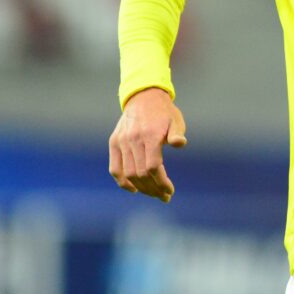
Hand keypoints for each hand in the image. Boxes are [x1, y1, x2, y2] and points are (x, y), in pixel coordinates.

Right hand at [109, 87, 187, 201]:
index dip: (161, 183)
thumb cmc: (163, 112)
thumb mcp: (175, 120)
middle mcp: (134, 139)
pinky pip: (115, 168)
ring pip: (128, 173)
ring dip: (141, 188)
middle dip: (153, 189)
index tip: (169, 191)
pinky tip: (134, 189)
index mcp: (150, 135)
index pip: (153, 167)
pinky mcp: (114, 143)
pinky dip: (122, 182)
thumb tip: (180, 144)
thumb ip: (177, 133)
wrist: (143, 96)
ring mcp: (122, 142)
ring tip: (153, 193)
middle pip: (141, 174)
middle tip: (164, 196)